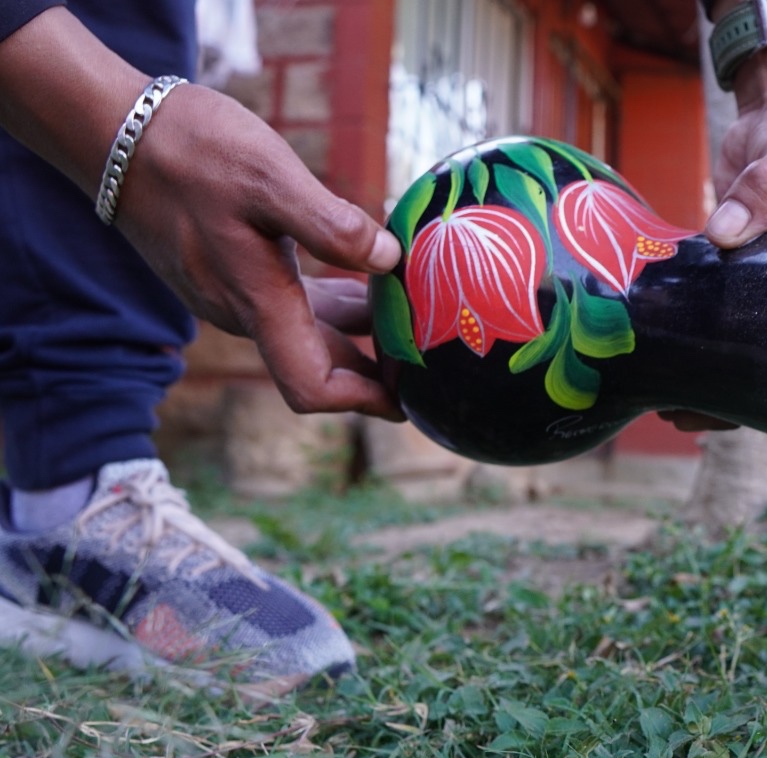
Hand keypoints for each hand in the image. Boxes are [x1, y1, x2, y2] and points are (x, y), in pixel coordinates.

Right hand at [0, 9, 402, 419]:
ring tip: (415, 323)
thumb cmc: (192, 150)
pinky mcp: (230, 271)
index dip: (364, 400)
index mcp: (256, 302)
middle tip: (432, 360)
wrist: (116, 131)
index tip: (412, 397)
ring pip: (306, 333)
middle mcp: (243, 311)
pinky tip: (369, 283)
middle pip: (317, 366)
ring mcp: (232, 294)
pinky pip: (291, 305)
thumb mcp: (270, 176)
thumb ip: (330, 224)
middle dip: (375, 371)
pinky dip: (334, 306)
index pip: (310, 386)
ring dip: (360, 337)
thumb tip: (388, 260)